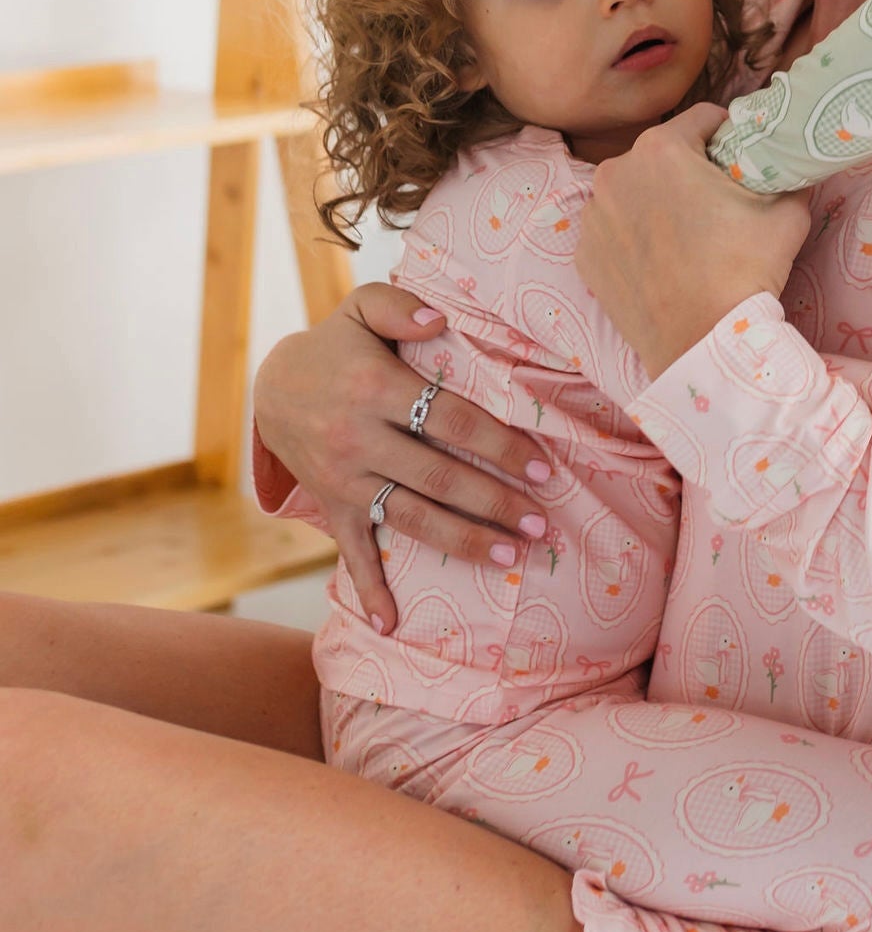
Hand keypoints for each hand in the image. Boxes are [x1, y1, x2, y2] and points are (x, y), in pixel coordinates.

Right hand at [252, 281, 548, 633]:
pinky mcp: (332, 507)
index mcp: (377, 390)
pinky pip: (351, 553)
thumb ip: (400, 305)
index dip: (500, 445)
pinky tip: (390, 625)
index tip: (542, 466)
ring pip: (410, 518)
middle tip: (542, 523)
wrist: (269, 388)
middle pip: (440, 478)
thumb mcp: (361, 307)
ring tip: (509, 556)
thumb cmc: (337, 346)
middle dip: (495, 502)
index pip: (452, 421)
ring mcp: (344, 481)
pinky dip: (368, 591)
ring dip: (461, 542)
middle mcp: (359, 441)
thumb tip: (438, 321)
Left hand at [578, 104, 813, 377]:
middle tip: (719, 204)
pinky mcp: (584, 254)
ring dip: (657, 201)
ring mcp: (594, 216)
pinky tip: (661, 263)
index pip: (704, 118)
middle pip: (664, 154)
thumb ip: (789, 174)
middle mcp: (616, 172)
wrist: (703, 344)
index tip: (742, 161)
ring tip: (688, 238)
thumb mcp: (788, 212)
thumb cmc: (745, 272)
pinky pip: (614, 229)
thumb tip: (795, 163)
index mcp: (662, 148)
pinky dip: (634, 237)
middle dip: (690, 170)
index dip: (730, 136)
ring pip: (634, 190)